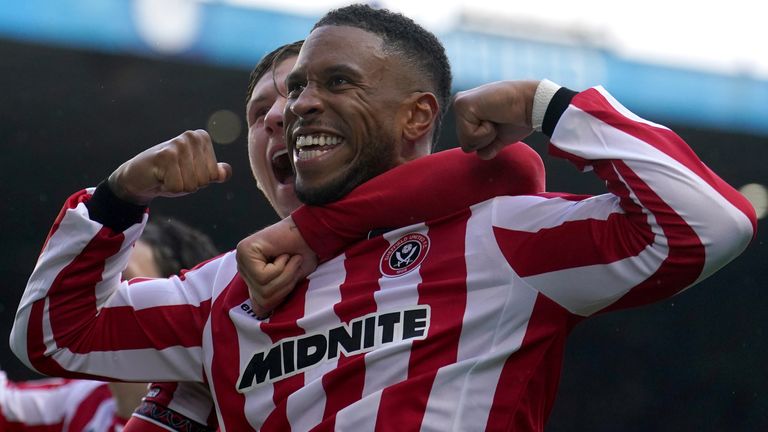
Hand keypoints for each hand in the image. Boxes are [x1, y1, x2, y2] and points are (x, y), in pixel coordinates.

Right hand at [108, 130, 231, 204]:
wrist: (137, 176)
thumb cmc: (169, 174)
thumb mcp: (196, 173)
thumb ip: (214, 172)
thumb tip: (226, 172)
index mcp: (202, 138)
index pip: (214, 175)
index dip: (199, 181)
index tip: (184, 172)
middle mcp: (192, 137)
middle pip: (204, 181)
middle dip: (189, 185)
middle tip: (174, 175)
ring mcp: (178, 145)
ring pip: (191, 185)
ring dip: (178, 186)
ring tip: (166, 176)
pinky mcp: (165, 156)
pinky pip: (177, 187)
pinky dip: (167, 188)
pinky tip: (159, 178)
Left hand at [236, 216, 317, 318]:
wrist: (312, 232)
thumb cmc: (304, 255)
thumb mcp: (290, 283)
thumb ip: (273, 296)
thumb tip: (259, 313)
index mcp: (251, 276)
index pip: (259, 305)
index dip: (282, 295)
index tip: (291, 277)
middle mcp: (242, 266)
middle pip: (262, 297)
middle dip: (285, 284)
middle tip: (293, 265)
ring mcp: (241, 258)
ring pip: (263, 287)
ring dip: (285, 274)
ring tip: (290, 258)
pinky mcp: (245, 251)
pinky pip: (264, 276)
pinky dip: (281, 267)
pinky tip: (284, 253)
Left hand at [453, 80, 538, 159]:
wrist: (533, 104)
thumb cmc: (520, 117)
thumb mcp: (500, 136)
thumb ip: (487, 146)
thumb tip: (480, 155)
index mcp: (467, 111)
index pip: (468, 143)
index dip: (488, 141)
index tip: (500, 122)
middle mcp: (460, 105)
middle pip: (465, 144)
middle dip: (486, 140)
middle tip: (498, 120)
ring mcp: (459, 103)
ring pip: (465, 143)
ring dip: (486, 136)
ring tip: (496, 117)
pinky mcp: (462, 105)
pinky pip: (469, 137)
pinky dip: (486, 132)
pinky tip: (493, 115)